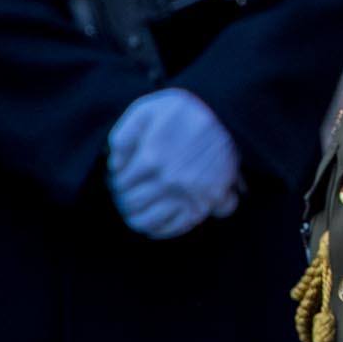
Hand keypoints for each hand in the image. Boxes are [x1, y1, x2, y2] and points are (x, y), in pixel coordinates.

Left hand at [107, 88, 239, 238]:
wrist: (228, 114)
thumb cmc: (186, 110)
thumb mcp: (146, 111)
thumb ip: (123, 136)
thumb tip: (114, 165)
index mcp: (149, 159)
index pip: (119, 184)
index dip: (115, 182)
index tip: (120, 179)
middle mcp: (167, 181)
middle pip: (131, 205)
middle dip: (124, 200)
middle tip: (127, 195)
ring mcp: (187, 194)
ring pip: (149, 221)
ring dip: (137, 218)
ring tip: (136, 212)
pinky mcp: (205, 202)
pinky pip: (177, 227)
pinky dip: (162, 230)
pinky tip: (154, 225)